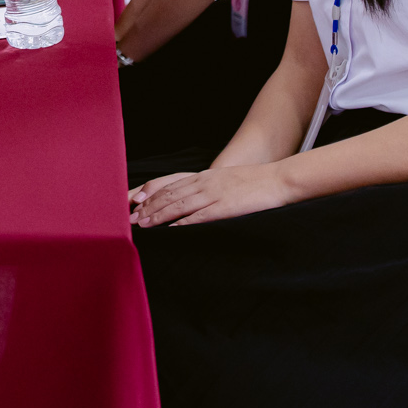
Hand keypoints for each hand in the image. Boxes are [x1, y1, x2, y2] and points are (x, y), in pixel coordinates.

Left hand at [129, 163, 293, 227]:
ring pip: (179, 205)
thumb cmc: (253, 183)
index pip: (170, 186)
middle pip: (169, 195)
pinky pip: (199, 216)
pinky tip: (171, 230)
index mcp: (204, 176)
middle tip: (131, 218)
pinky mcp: (224, 208)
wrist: (276, 180)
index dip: (151, 196)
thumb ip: (208, 188)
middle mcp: (204, 183)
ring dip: (158, 215)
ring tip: (144, 224)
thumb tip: (192, 199)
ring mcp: (213, 195)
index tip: (136, 205)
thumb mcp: (225, 180)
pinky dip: (183, 223)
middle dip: (148, 207)